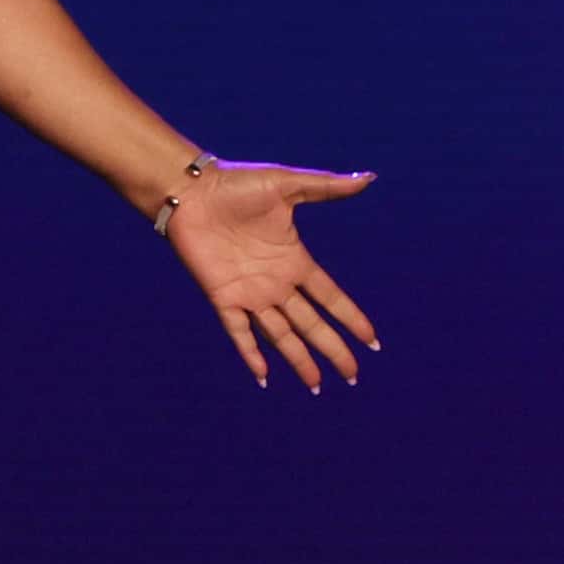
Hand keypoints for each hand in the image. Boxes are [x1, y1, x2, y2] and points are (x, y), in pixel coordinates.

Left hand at [163, 160, 380, 391]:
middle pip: (311, 324)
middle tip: (352, 377)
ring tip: (317, 386)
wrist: (191, 191)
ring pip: (281, 335)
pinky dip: (251, 354)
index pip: (330, 297)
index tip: (372, 342)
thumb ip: (326, 187)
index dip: (351, 319)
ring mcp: (249, 293)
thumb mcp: (287, 184)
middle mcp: (276, 283)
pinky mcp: (222, 297)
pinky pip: (239, 332)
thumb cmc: (236, 184)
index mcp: (294, 260)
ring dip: (299, 360)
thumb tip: (368, 178)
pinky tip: (264, 377)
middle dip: (332, 350)